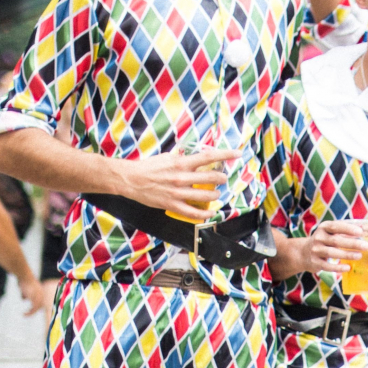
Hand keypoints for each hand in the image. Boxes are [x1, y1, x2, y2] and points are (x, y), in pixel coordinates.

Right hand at [18, 275, 48, 315]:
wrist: (24, 275)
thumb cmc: (23, 280)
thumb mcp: (25, 289)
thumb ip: (26, 294)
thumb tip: (24, 299)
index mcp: (41, 292)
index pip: (42, 302)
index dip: (37, 308)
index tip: (31, 311)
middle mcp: (42, 295)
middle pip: (40, 306)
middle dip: (33, 311)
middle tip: (27, 314)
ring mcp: (39, 296)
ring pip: (37, 308)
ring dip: (30, 313)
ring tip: (24, 314)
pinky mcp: (35, 298)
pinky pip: (34, 308)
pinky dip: (29, 313)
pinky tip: (24, 314)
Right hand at [114, 148, 235, 220]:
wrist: (130, 179)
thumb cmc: (147, 167)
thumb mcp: (166, 157)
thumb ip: (181, 157)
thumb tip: (191, 154)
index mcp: (181, 163)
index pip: (208, 157)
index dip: (225, 155)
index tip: (237, 154)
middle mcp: (181, 177)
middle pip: (211, 179)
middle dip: (222, 179)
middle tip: (223, 179)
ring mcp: (177, 192)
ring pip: (205, 196)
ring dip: (215, 195)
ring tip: (216, 194)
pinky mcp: (172, 205)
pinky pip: (193, 213)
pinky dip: (205, 214)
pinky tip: (211, 213)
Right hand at [300, 220, 367, 276]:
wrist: (303, 253)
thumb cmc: (327, 240)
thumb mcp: (337, 232)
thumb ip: (357, 230)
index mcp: (325, 227)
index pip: (336, 226)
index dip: (347, 228)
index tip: (360, 231)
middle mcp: (319, 237)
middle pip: (336, 240)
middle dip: (352, 243)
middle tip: (366, 246)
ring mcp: (316, 250)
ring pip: (332, 253)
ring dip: (346, 255)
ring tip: (359, 256)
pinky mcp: (315, 262)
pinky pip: (327, 266)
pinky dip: (337, 267)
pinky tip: (348, 268)